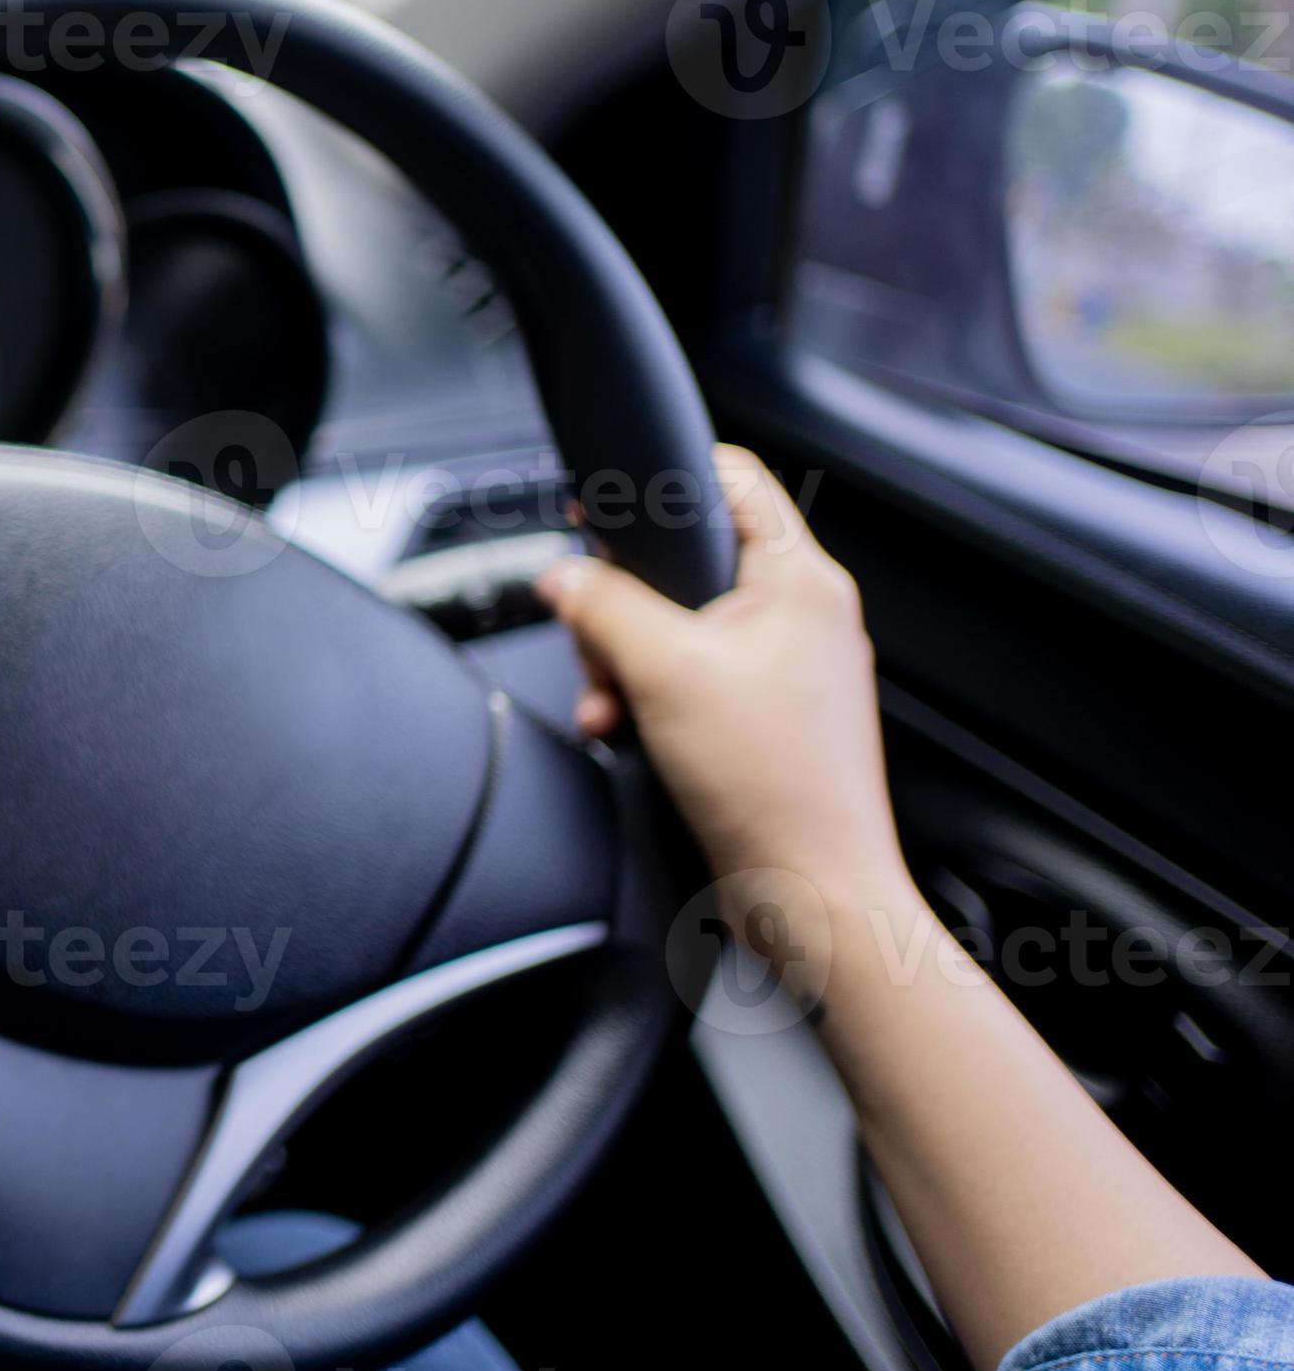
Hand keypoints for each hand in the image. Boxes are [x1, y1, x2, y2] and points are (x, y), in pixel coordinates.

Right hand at [536, 446, 908, 929]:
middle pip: (689, 562)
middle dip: (624, 605)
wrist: (809, 891)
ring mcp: (787, 668)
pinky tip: (627, 729)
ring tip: (610, 702)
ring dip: (626, 662)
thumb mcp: (662, 670)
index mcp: (801, 581)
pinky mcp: (766, 716)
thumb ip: (602, 606)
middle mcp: (803, 616)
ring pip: (681, 626)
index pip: (733, 479)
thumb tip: (561, 575)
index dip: (662, 482)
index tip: (602, 508)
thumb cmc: (773, 787)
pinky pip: (691, 678)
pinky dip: (648, 698)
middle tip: (600, 641)